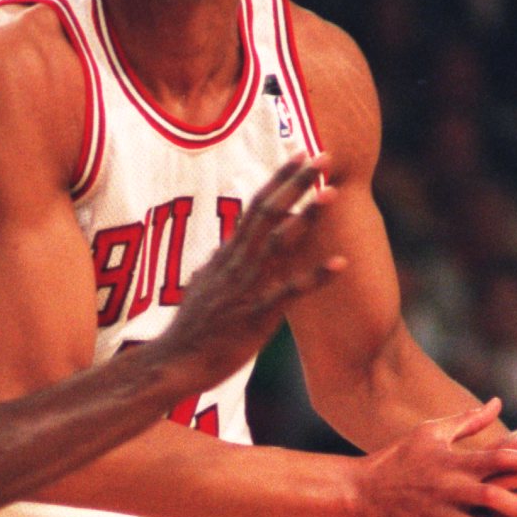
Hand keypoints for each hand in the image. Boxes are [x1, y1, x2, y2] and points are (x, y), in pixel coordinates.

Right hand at [155, 154, 344, 391]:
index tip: (300, 154)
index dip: (279, 180)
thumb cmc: (190, 329)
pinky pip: (290, 291)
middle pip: (269, 213)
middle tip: (322, 156)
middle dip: (296, 183)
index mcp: (227, 256)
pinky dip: (316, 276)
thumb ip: (214, 266)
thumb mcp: (200, 287)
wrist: (175, 362)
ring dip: (307, 217)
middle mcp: (238, 264)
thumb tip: (220, 251)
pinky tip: (341, 263)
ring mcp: (248, 288)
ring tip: (332, 193)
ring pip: (279, 243)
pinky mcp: (257, 316)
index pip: (255, 207)